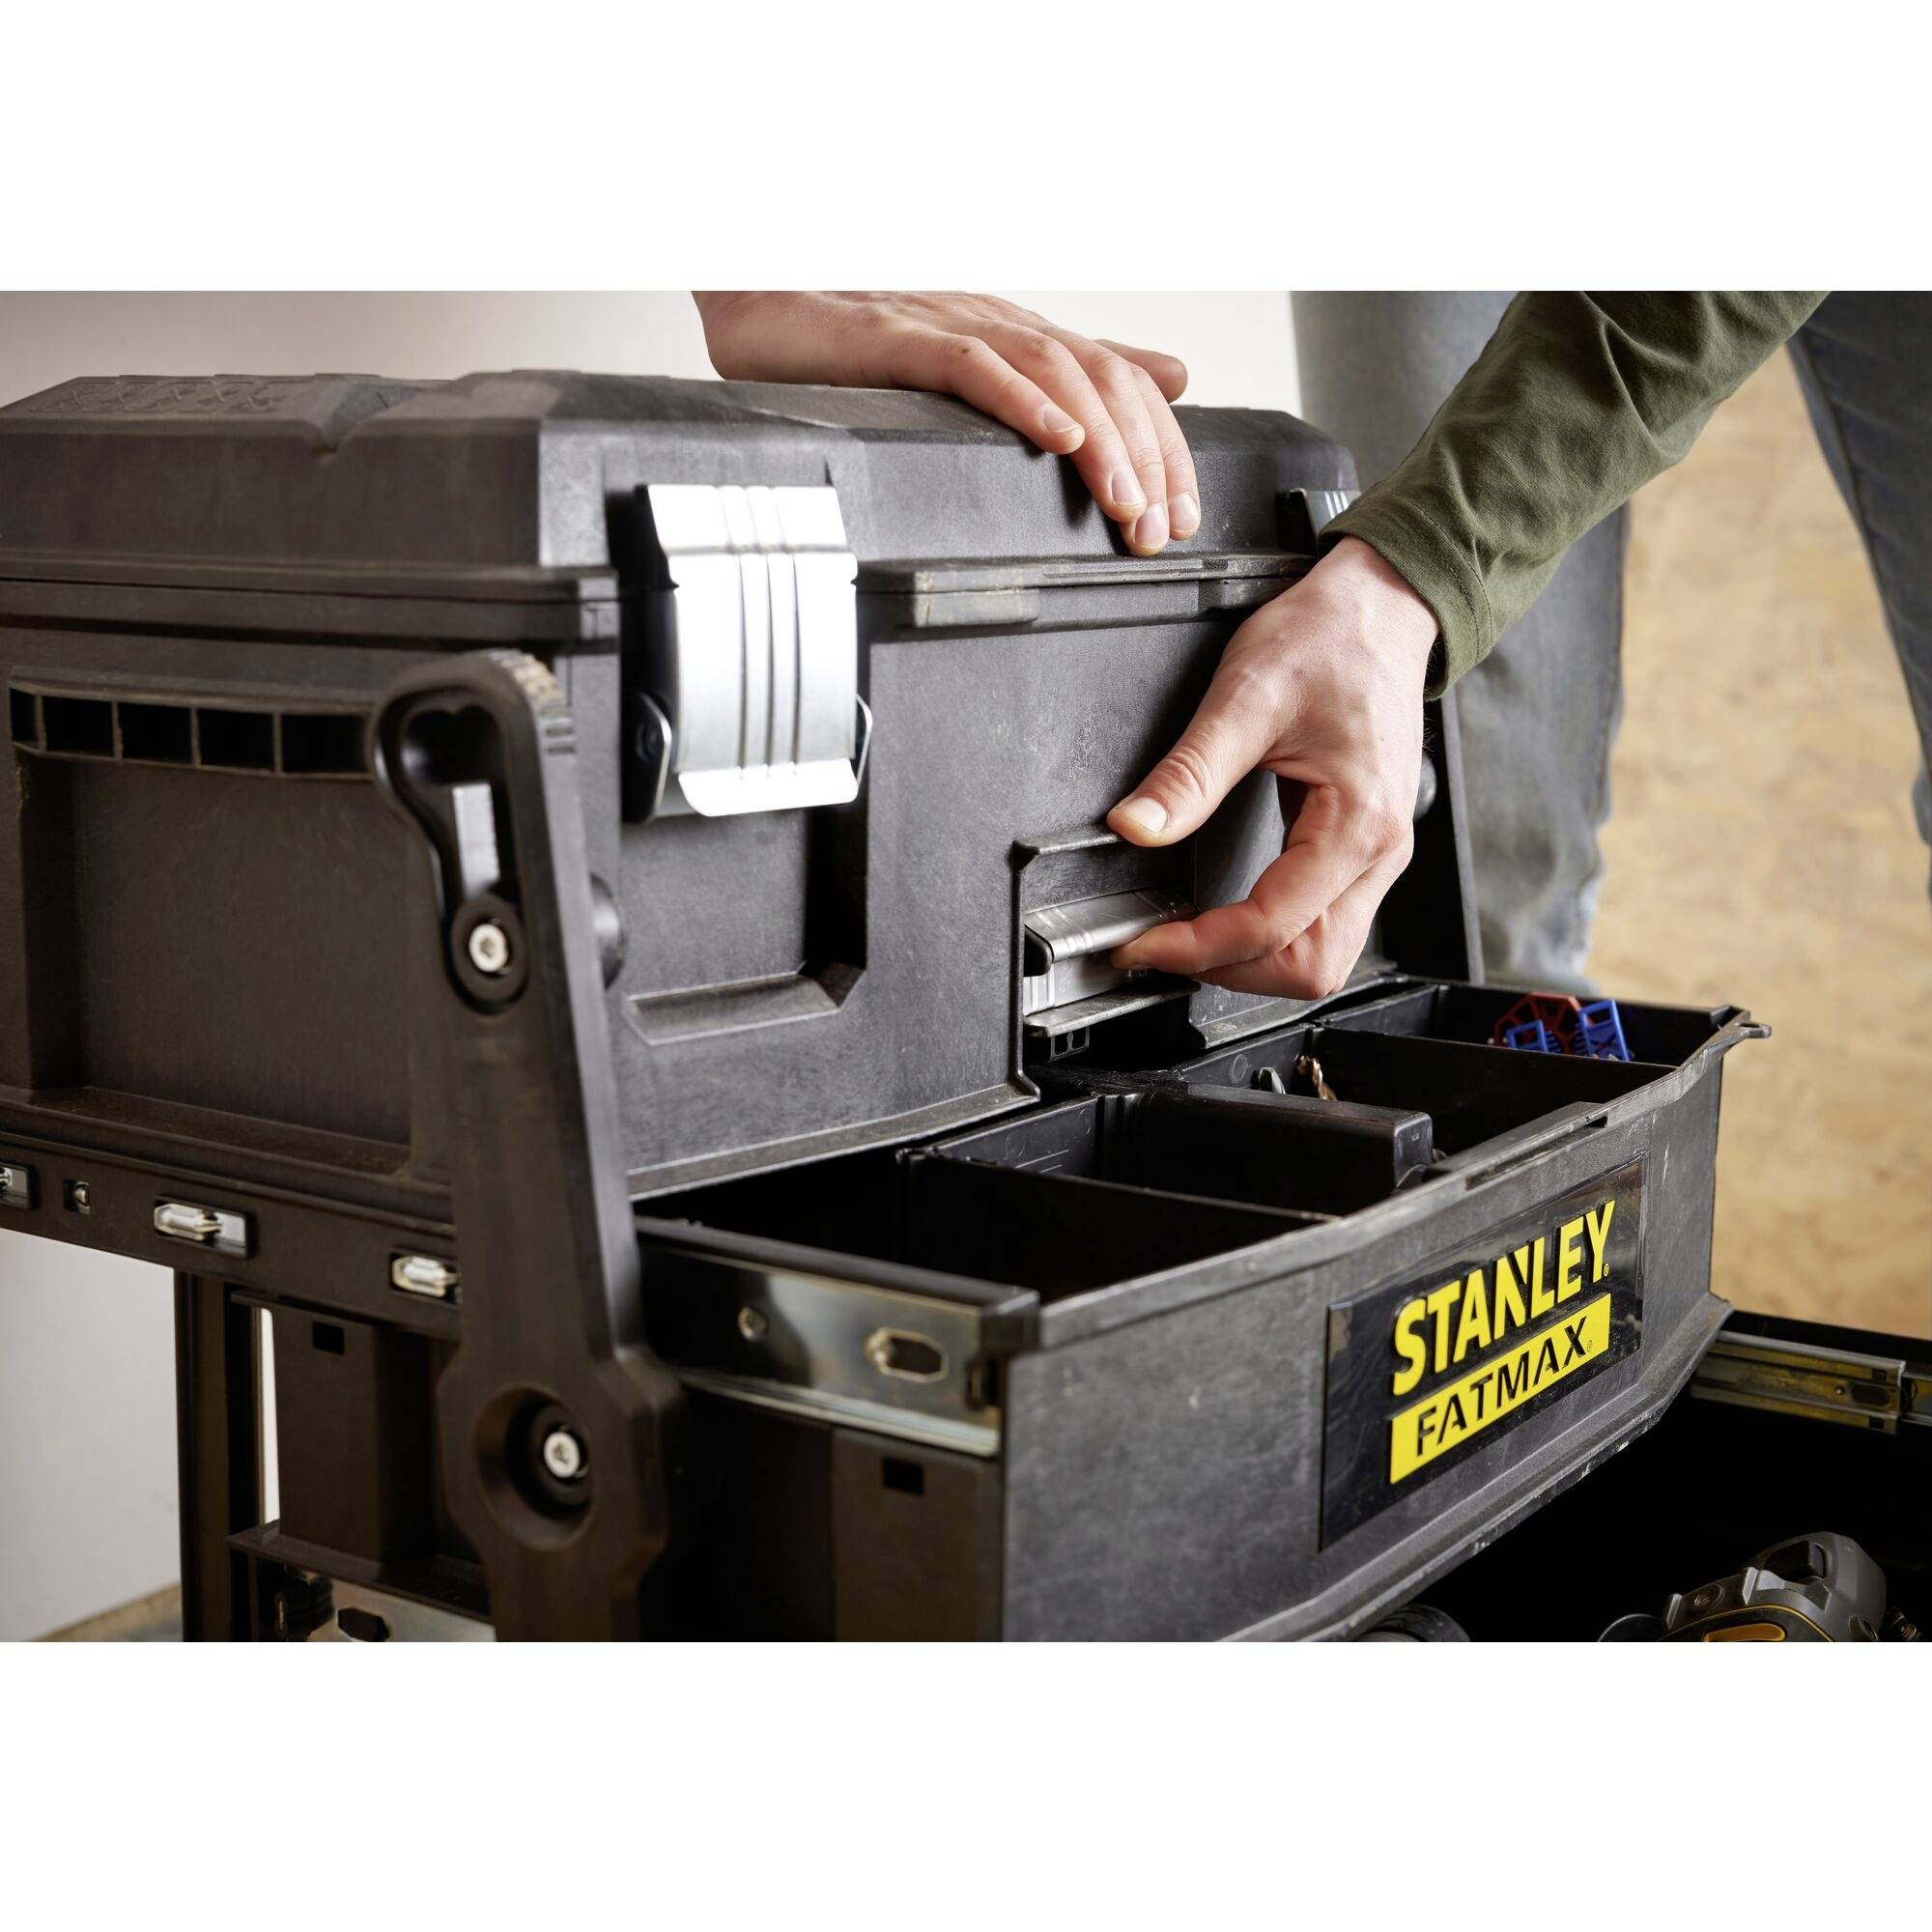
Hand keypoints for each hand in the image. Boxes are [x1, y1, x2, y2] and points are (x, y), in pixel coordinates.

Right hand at [692, 291, 1197, 555]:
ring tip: (1126, 503)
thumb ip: (1058, 379)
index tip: (1182, 515)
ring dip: (1101, 442)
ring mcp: (950, 325)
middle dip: (1145, 458)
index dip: (1162, 448)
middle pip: (1103, 381)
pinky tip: (1059, 440)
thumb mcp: (967, 369)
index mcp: (1017, 338)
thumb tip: (1162, 377)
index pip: (1121, 383)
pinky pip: (974, 366)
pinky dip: (1024, 403)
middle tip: (1161, 528)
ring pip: (1052, 374)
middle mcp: (997, 324)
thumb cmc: (849, 350)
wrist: (756, 305)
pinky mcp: (898, 338)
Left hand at [1107, 537, 1437, 998]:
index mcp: (1357, 823)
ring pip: (1320, 958)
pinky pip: (1320, 925)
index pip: (1272, 926)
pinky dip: (1268, 938)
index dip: (1198, 947)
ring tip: (1183, 938)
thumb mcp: (1245, 697)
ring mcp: (1375, 858)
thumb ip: (1189, 773)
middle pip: (1309, 968)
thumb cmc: (1332, 638)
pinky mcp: (1361, 851)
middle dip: (1228, 971)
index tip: (1141, 941)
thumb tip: (1136, 826)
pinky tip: (1222, 918)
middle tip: (1158, 946)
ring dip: (1250, 963)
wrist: (1382, 608)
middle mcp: (1378, 854)